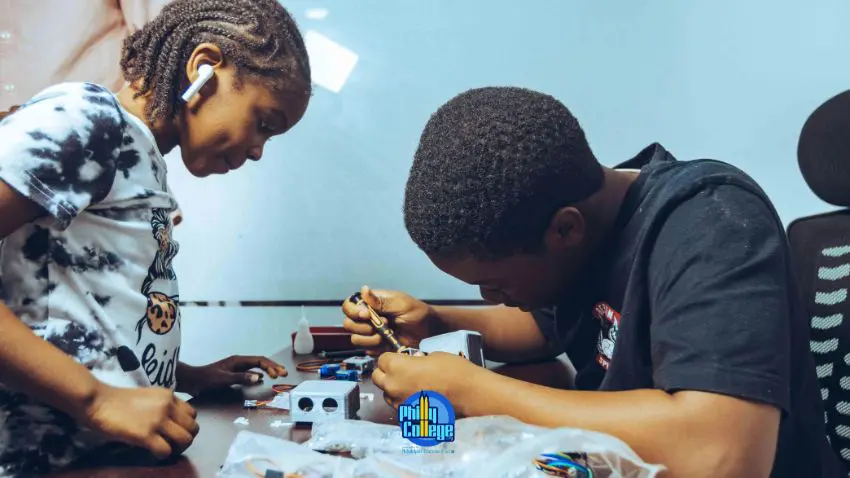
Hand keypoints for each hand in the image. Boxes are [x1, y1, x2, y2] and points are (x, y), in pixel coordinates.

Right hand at [80, 383, 198, 459]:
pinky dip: (162, 455)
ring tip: (166, 449)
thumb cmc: (118, 400)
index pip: (192, 413)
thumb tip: (171, 424)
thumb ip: (162, 406)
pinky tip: (153, 453)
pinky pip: (166, 450)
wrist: (97, 401)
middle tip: (173, 444)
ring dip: (178, 448)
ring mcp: (158, 420)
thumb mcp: (148, 397)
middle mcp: (167, 406)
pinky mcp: (146, 434)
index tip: (176, 431)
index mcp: (169, 396)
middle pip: (193, 428)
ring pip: (185, 439)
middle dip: (186, 439)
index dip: (186, 425)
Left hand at [176, 356, 287, 394]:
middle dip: (273, 367)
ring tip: (277, 375)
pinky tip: (261, 379)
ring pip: (256, 366)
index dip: (271, 366)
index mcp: (238, 360)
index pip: (260, 361)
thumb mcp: (224, 379)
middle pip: (260, 362)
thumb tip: (259, 377)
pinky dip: (259, 374)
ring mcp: (236, 367)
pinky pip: (251, 372)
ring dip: (267, 370)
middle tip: (283, 373)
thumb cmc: (205, 379)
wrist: (191, 381)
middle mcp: (238, 362)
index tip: (280, 373)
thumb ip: (241, 378)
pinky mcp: (233, 374)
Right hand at [342, 285, 435, 355]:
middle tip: (383, 324)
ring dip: (370, 339)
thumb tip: (363, 289)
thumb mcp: (400, 303)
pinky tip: (388, 342)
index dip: (353, 312)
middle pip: (348, 324)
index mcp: (370, 304)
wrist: (427, 329)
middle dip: (363, 327)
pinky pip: (366, 350)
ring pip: (355, 339)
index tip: (367, 315)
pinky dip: (376, 348)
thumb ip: (381, 300)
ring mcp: (370, 333)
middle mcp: (366, 318)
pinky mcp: (376, 346)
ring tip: (386, 335)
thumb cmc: (416, 311)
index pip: (348, 306)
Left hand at [372, 351, 480, 410]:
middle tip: (401, 371)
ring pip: (387, 394)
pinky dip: (405, 402)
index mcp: (396, 368)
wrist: (468, 395)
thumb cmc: (453, 371)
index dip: (391, 358)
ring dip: (394, 389)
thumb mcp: (432, 356)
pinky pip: (399, 406)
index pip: (381, 360)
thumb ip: (415, 361)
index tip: (400, 358)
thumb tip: (413, 363)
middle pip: (377, 378)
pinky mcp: (408, 417)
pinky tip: (420, 399)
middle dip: (386, 373)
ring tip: (412, 386)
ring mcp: (399, 404)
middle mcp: (392, 387)